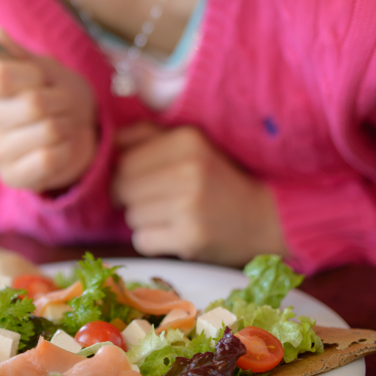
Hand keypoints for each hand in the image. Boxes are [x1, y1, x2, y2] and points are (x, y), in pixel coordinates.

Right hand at [0, 27, 96, 192]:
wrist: (76, 128)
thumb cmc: (55, 92)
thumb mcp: (42, 67)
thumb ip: (18, 53)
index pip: (1, 74)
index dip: (32, 74)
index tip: (42, 77)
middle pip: (33, 104)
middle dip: (61, 100)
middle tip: (63, 102)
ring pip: (48, 130)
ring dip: (68, 124)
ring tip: (64, 123)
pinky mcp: (12, 177)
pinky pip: (50, 158)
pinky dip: (66, 148)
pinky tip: (61, 146)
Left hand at [112, 122, 286, 264]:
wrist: (266, 217)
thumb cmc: (219, 179)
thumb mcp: (192, 144)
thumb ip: (149, 136)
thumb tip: (109, 141)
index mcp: (187, 139)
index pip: (123, 156)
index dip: (124, 171)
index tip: (141, 180)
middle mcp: (187, 168)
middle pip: (122, 186)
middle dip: (130, 196)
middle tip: (155, 201)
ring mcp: (188, 204)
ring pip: (131, 214)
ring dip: (143, 219)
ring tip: (171, 216)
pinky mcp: (190, 237)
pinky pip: (142, 240)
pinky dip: (152, 240)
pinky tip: (174, 234)